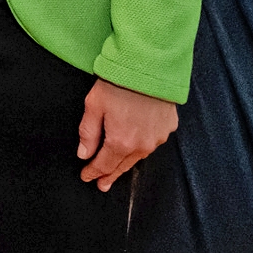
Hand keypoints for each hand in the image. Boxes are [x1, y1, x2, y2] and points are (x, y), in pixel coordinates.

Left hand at [78, 77, 178, 191]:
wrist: (149, 68)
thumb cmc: (118, 84)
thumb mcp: (93, 107)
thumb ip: (88, 133)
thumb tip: (84, 154)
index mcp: (121, 142)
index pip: (104, 164)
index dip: (94, 172)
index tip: (87, 177)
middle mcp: (142, 145)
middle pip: (122, 165)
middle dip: (110, 175)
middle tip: (102, 185)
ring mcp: (158, 138)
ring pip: (139, 156)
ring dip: (126, 163)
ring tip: (117, 170)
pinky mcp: (168, 127)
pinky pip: (152, 143)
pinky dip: (142, 147)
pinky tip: (136, 148)